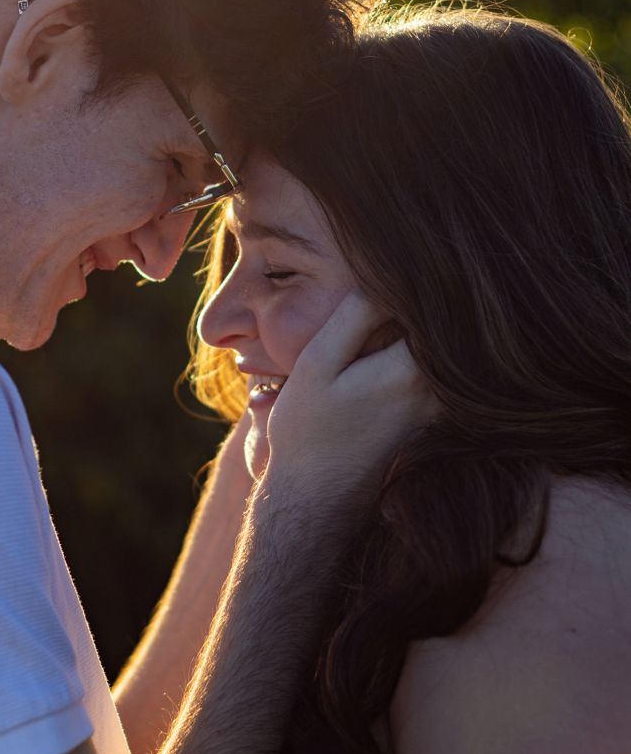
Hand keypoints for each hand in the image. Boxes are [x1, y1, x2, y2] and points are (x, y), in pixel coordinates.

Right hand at [261, 288, 437, 510]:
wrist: (315, 497)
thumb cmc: (307, 429)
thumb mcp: (318, 363)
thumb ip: (355, 317)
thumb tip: (388, 275)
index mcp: (412, 370)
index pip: (436, 304)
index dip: (421, 277)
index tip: (407, 257)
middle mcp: (437, 390)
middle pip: (446, 326)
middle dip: (429, 296)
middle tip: (412, 269)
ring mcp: (438, 407)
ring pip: (441, 348)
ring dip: (423, 324)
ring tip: (396, 300)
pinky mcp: (431, 417)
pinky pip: (434, 369)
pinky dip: (420, 348)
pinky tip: (391, 339)